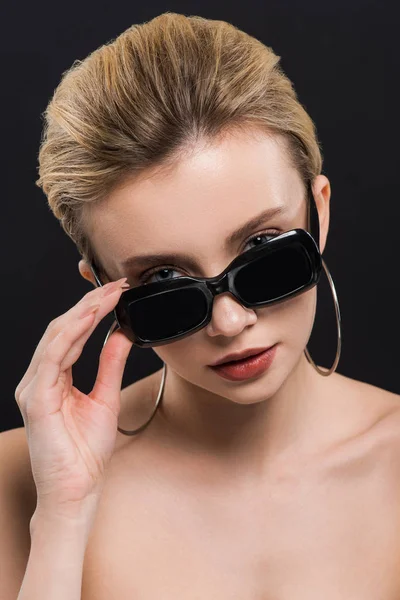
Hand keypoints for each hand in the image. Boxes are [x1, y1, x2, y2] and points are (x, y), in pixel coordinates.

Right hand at [14, 278, 132, 521]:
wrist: (78, 488)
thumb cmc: (86, 451)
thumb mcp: (106, 397)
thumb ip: (111, 364)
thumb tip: (122, 334)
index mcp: (53, 378)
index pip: (70, 334)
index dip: (92, 310)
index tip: (116, 292)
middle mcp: (39, 379)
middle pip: (61, 330)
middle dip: (89, 304)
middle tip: (115, 285)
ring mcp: (34, 388)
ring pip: (56, 338)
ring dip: (83, 313)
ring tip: (107, 295)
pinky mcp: (36, 399)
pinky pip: (52, 358)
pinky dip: (71, 335)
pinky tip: (89, 318)